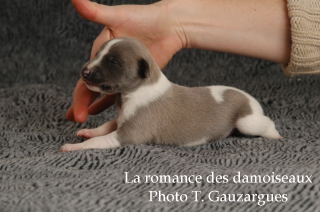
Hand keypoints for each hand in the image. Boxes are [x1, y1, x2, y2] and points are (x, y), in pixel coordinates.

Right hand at [66, 0, 185, 121]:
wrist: (169, 26)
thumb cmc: (144, 18)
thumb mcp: (118, 16)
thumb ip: (95, 12)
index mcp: (101, 52)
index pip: (86, 78)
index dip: (80, 96)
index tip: (77, 113)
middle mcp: (109, 64)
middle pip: (92, 88)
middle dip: (82, 104)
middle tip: (76, 120)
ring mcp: (121, 72)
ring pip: (104, 92)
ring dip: (93, 106)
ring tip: (84, 122)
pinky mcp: (135, 78)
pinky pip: (121, 93)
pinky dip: (110, 103)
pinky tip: (104, 113)